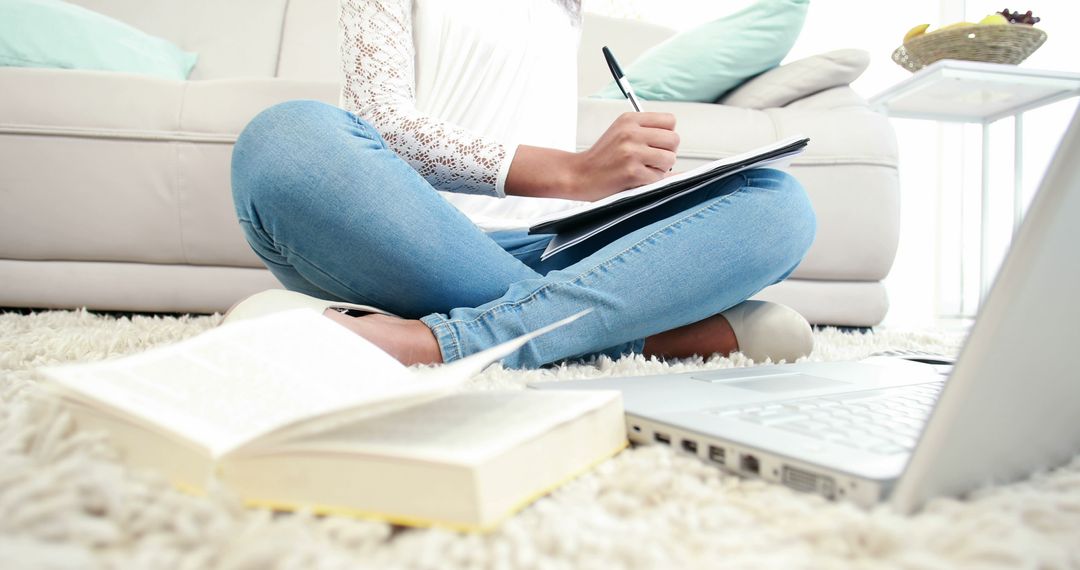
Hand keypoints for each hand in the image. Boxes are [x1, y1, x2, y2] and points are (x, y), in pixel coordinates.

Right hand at [504, 112, 678, 201]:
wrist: (578, 175)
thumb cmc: (601, 159)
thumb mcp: (621, 135)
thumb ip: (647, 135)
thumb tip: (675, 149)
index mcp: (629, 120)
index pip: (670, 121)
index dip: (666, 136)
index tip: (655, 145)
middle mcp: (631, 132)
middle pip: (674, 139)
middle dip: (667, 153)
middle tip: (651, 161)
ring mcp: (631, 152)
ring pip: (669, 159)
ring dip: (660, 169)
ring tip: (642, 170)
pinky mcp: (631, 172)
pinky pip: (658, 178)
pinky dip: (650, 182)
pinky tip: (635, 179)